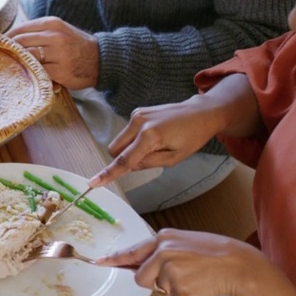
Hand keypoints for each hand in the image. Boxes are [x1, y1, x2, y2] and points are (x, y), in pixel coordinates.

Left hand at [8, 17, 99, 89]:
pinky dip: (31, 74)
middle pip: (21, 43)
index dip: (6, 38)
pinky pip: (38, 72)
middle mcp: (56, 37)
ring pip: (28, 57)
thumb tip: (9, 38)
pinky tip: (28, 75)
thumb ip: (38, 32)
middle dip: (9, 51)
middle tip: (1, 57)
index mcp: (53, 24)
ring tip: (12, 67)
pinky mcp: (61, 72)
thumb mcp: (59, 30)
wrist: (101, 59)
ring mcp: (59, 55)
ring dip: (18, 63)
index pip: (20, 29)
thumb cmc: (75, 45)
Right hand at [93, 96, 223, 187]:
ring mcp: (136, 115)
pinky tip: (154, 136)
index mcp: (150, 136)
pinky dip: (134, 140)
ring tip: (154, 145)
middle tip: (147, 158)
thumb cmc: (192, 137)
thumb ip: (148, 163)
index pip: (124, 160)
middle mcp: (138, 123)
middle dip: (124, 159)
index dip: (109, 173)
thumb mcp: (174, 158)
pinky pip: (127, 133)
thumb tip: (128, 166)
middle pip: (115, 150)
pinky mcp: (137, 112)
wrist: (201, 112)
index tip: (94, 182)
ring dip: (130, 149)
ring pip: (120, 142)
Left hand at [96, 229, 270, 295]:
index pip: (132, 251)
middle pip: (141, 277)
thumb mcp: (184, 243)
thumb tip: (140, 265)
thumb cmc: (214, 253)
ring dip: (173, 288)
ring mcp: (171, 271)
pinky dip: (186, 295)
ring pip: (159, 289)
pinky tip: (200, 284)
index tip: (98, 262)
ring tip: (194, 276)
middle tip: (179, 275)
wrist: (239, 264)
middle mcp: (163, 252)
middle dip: (154, 281)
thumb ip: (162, 251)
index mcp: (163, 238)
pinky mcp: (180, 289)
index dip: (114, 260)